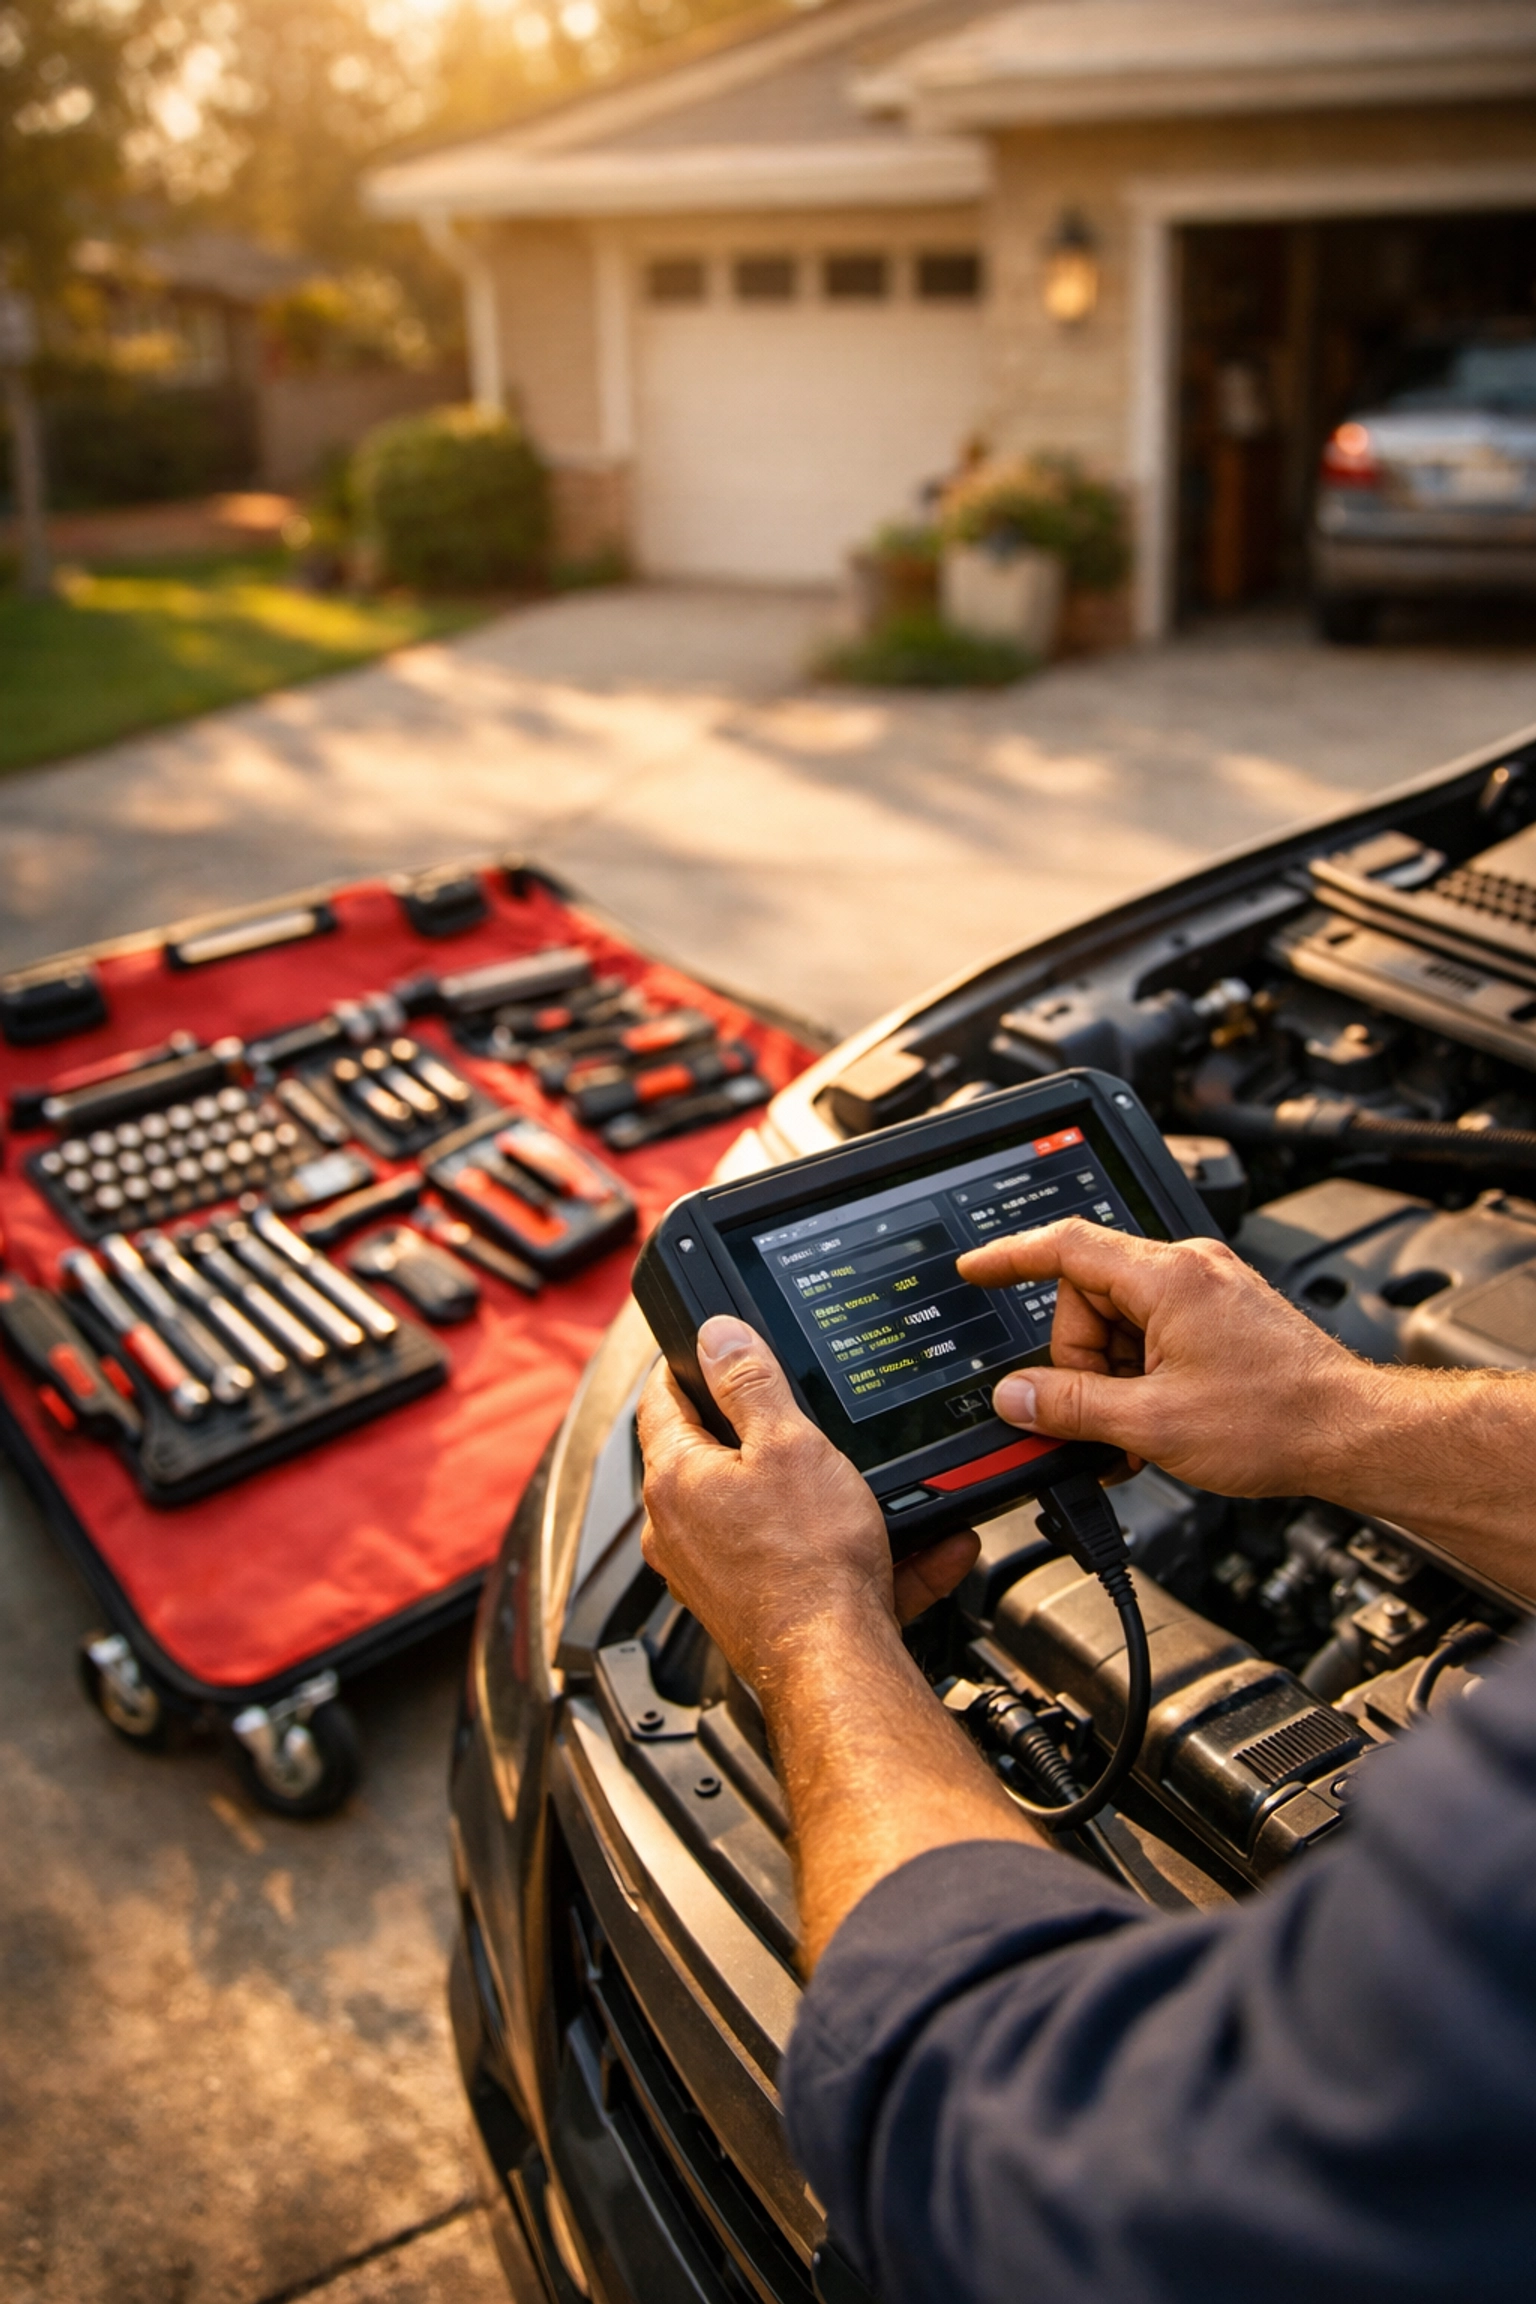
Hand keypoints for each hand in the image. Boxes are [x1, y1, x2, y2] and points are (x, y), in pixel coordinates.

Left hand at [637, 1317, 978, 1691]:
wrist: (836, 1664)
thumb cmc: (808, 1562)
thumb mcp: (790, 1444)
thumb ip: (751, 1383)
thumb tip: (717, 1336)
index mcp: (675, 1479)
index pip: (661, 1401)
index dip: (687, 1367)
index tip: (708, 1351)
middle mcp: (678, 1531)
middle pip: (711, 1459)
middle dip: (760, 1435)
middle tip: (801, 1414)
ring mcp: (711, 1576)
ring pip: (766, 1515)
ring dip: (822, 1497)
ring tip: (873, 1486)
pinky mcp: (751, 1610)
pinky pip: (808, 1565)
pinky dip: (856, 1551)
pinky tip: (922, 1548)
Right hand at [957, 1219, 1378, 1499]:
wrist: (1353, 1434)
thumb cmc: (1278, 1420)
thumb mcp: (1152, 1423)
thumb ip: (1071, 1408)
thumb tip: (1016, 1398)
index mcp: (1167, 1276)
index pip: (1065, 1245)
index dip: (1010, 1256)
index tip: (975, 1269)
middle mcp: (1188, 1270)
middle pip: (1088, 1300)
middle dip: (1082, 1365)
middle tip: (1103, 1419)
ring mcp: (1208, 1292)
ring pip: (1119, 1325)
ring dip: (1115, 1382)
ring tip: (1143, 1434)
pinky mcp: (1222, 1318)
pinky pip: (1154, 1337)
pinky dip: (1142, 1380)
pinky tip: (1158, 1425)